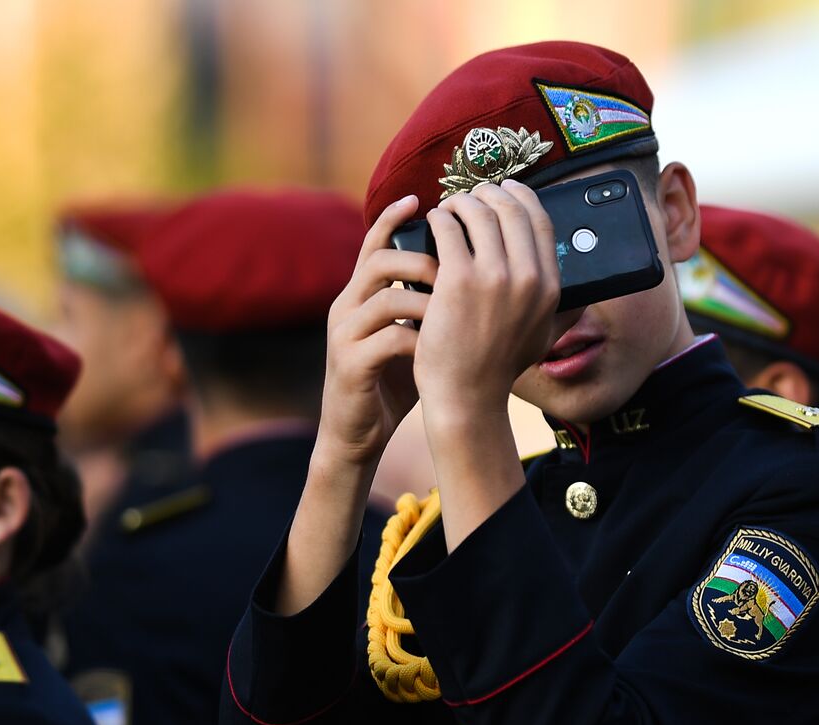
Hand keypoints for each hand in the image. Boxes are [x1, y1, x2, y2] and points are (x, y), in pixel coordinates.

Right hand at [316, 195, 434, 469]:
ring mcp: (345, 335)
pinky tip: (436, 348)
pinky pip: (387, 338)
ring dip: (425, 299)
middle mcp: (346, 307)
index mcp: (361, 295)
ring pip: (383, 296)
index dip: (392, 217)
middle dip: (421, 258)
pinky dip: (418, 339)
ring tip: (451, 309)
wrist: (356, 432)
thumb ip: (429, 304)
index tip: (419, 198)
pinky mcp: (349, 364)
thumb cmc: (392, 380)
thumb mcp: (411, 333)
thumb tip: (474, 273)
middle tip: (454, 270)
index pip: (372, 242)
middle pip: (377, 259)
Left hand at [413, 180, 562, 423]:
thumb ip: (564, 309)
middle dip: (487, 193)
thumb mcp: (544, 337)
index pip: (540, 220)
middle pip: (509, 208)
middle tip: (469, 195)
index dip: (520, 196)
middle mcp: (528, 276)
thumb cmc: (498, 368)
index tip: (504, 188)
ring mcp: (494, 276)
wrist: (467, 396)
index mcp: (551, 286)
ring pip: (478, 211)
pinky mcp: (458, 279)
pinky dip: (439, 218)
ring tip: (448, 208)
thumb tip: (586, 289)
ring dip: (460, 202)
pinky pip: (448, 228)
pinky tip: (433, 221)